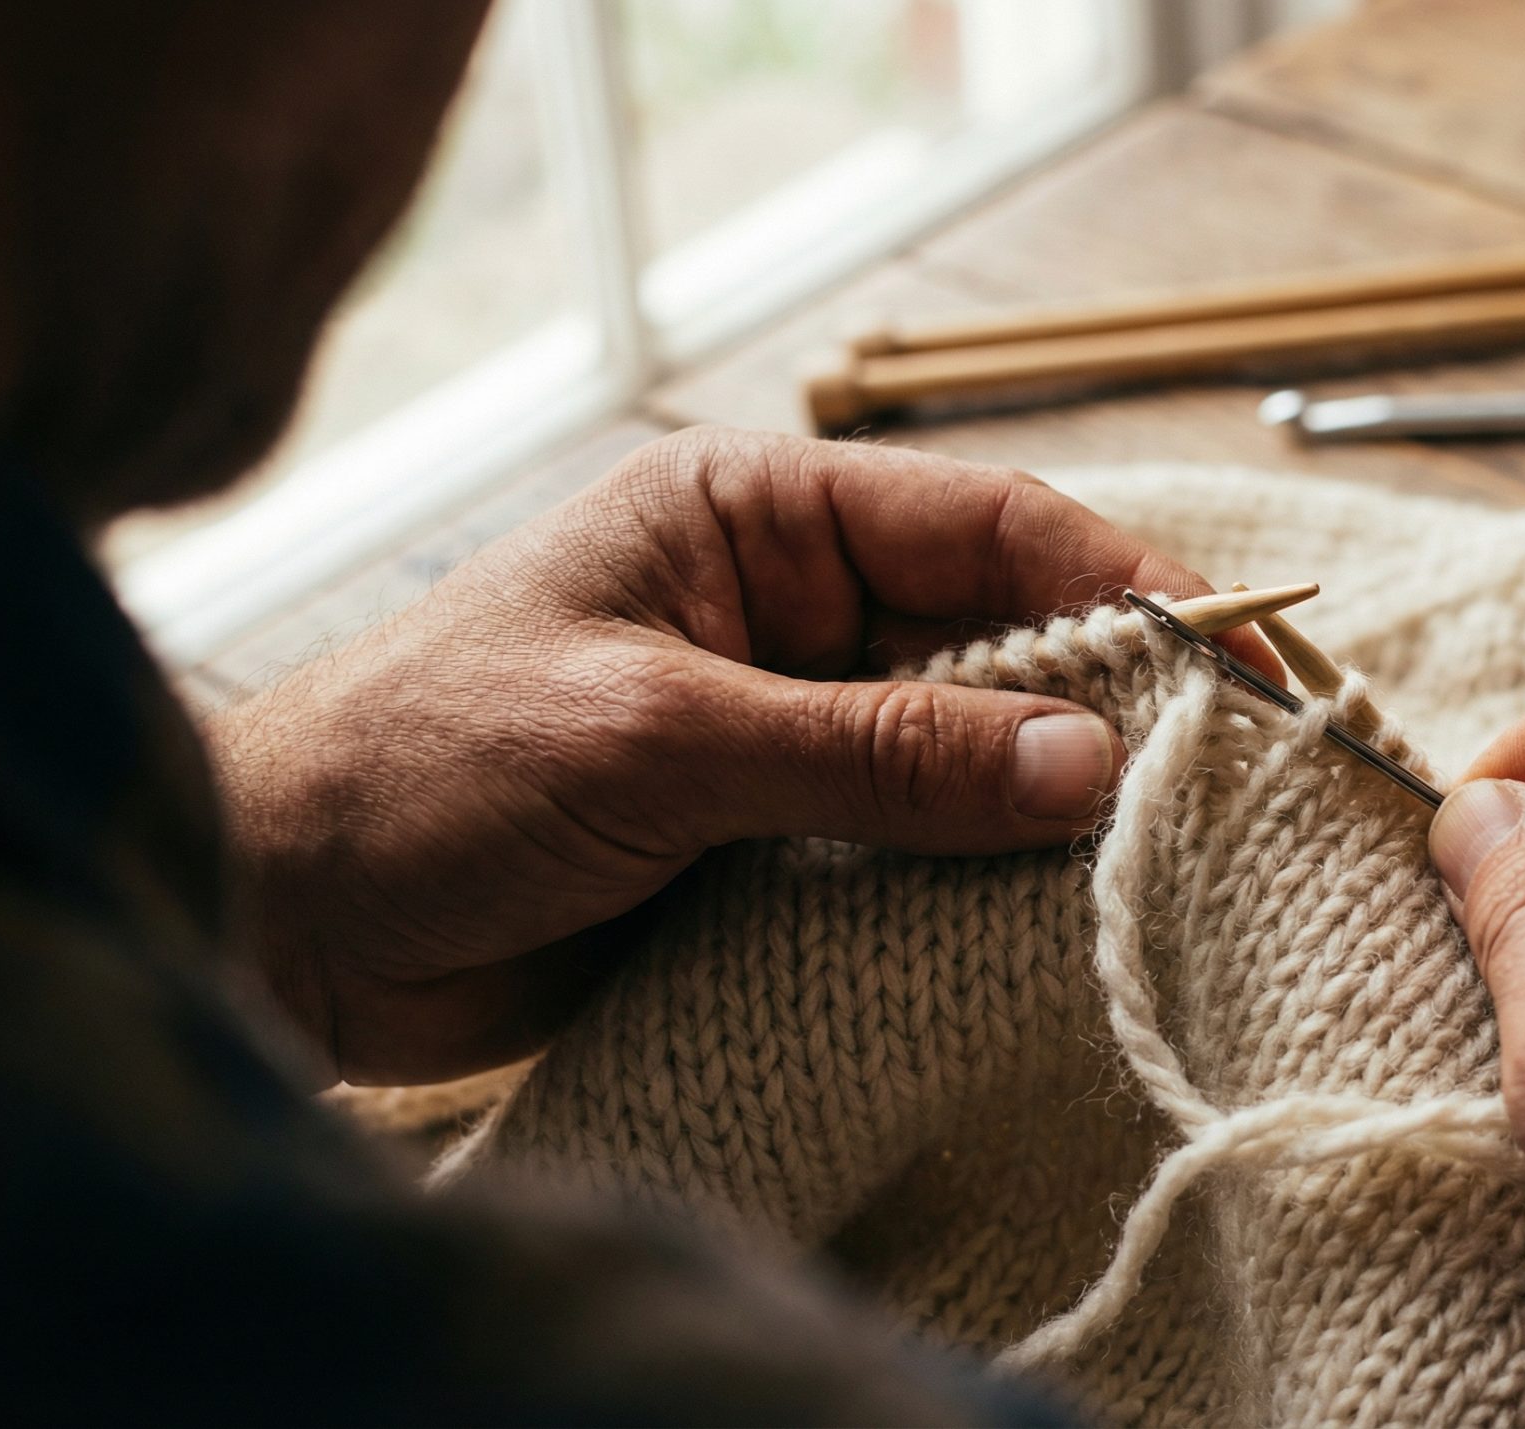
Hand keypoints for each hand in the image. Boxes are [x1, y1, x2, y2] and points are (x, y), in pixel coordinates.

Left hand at [211, 429, 1224, 1086]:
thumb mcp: (663, 739)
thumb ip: (878, 753)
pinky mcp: (776, 842)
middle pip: (1000, 644)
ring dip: (1048, 813)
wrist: (285, 917)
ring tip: (1166, 867)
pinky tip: (1047, 929)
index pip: (987, 526)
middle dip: (1106, 711)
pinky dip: (979, 888)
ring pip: (971, 759)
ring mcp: (789, 730)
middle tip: (1227, 788)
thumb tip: (1085, 763)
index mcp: (757, 519)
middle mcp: (792, 611)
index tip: (1238, 660)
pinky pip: (915, 852)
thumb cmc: (432, 766)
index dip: (1125, 586)